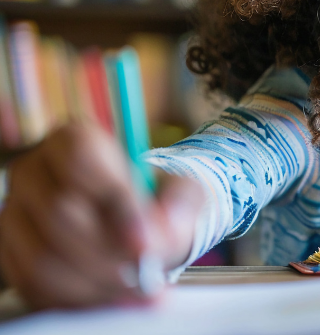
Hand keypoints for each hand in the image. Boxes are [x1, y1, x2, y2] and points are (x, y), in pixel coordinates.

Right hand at [0, 124, 203, 308]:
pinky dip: (78, 300)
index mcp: (73, 140)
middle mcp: (34, 171)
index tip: (147, 245)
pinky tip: (113, 298)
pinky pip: (33, 286)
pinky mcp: (10, 253)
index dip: (116, 206)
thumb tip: (166, 226)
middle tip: (146, 276)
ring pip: (42, 258)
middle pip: (59, 214)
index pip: (82, 161)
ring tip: (135, 291)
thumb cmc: (156, 202)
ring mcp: (14, 214)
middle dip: (108, 254)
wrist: (133, 226)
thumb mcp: (182, 192)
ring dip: (95, 284)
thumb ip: (181, 203)